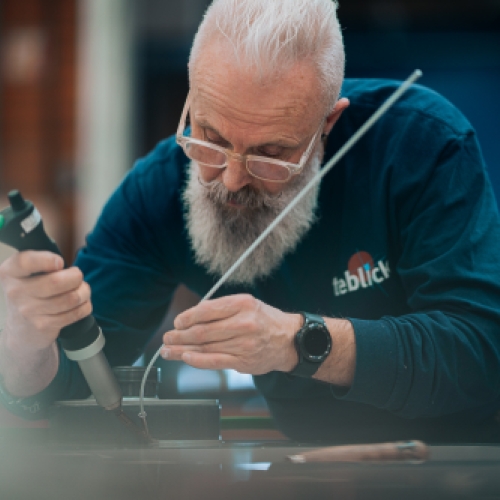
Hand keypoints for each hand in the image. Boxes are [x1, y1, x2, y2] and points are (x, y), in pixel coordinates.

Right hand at [0, 251, 91, 352]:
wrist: (21, 327)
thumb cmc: (30, 291)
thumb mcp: (26, 273)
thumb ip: (41, 261)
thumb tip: (61, 265)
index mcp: (10, 272)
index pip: (25, 262)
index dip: (47, 260)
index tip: (60, 262)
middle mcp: (16, 292)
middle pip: (56, 281)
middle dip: (76, 277)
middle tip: (77, 277)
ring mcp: (29, 311)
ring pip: (71, 298)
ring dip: (84, 292)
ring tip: (82, 290)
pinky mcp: (43, 325)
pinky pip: (75, 313)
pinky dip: (85, 306)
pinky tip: (81, 303)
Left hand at [161, 294, 301, 374]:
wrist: (290, 340)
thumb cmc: (265, 320)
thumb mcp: (247, 304)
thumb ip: (221, 309)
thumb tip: (191, 318)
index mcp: (242, 304)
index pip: (207, 310)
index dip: (187, 317)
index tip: (177, 322)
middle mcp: (243, 323)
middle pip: (202, 331)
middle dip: (179, 335)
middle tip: (167, 337)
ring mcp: (244, 344)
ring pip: (205, 347)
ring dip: (181, 349)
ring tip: (168, 350)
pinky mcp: (243, 361)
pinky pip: (214, 361)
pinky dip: (196, 360)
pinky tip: (185, 357)